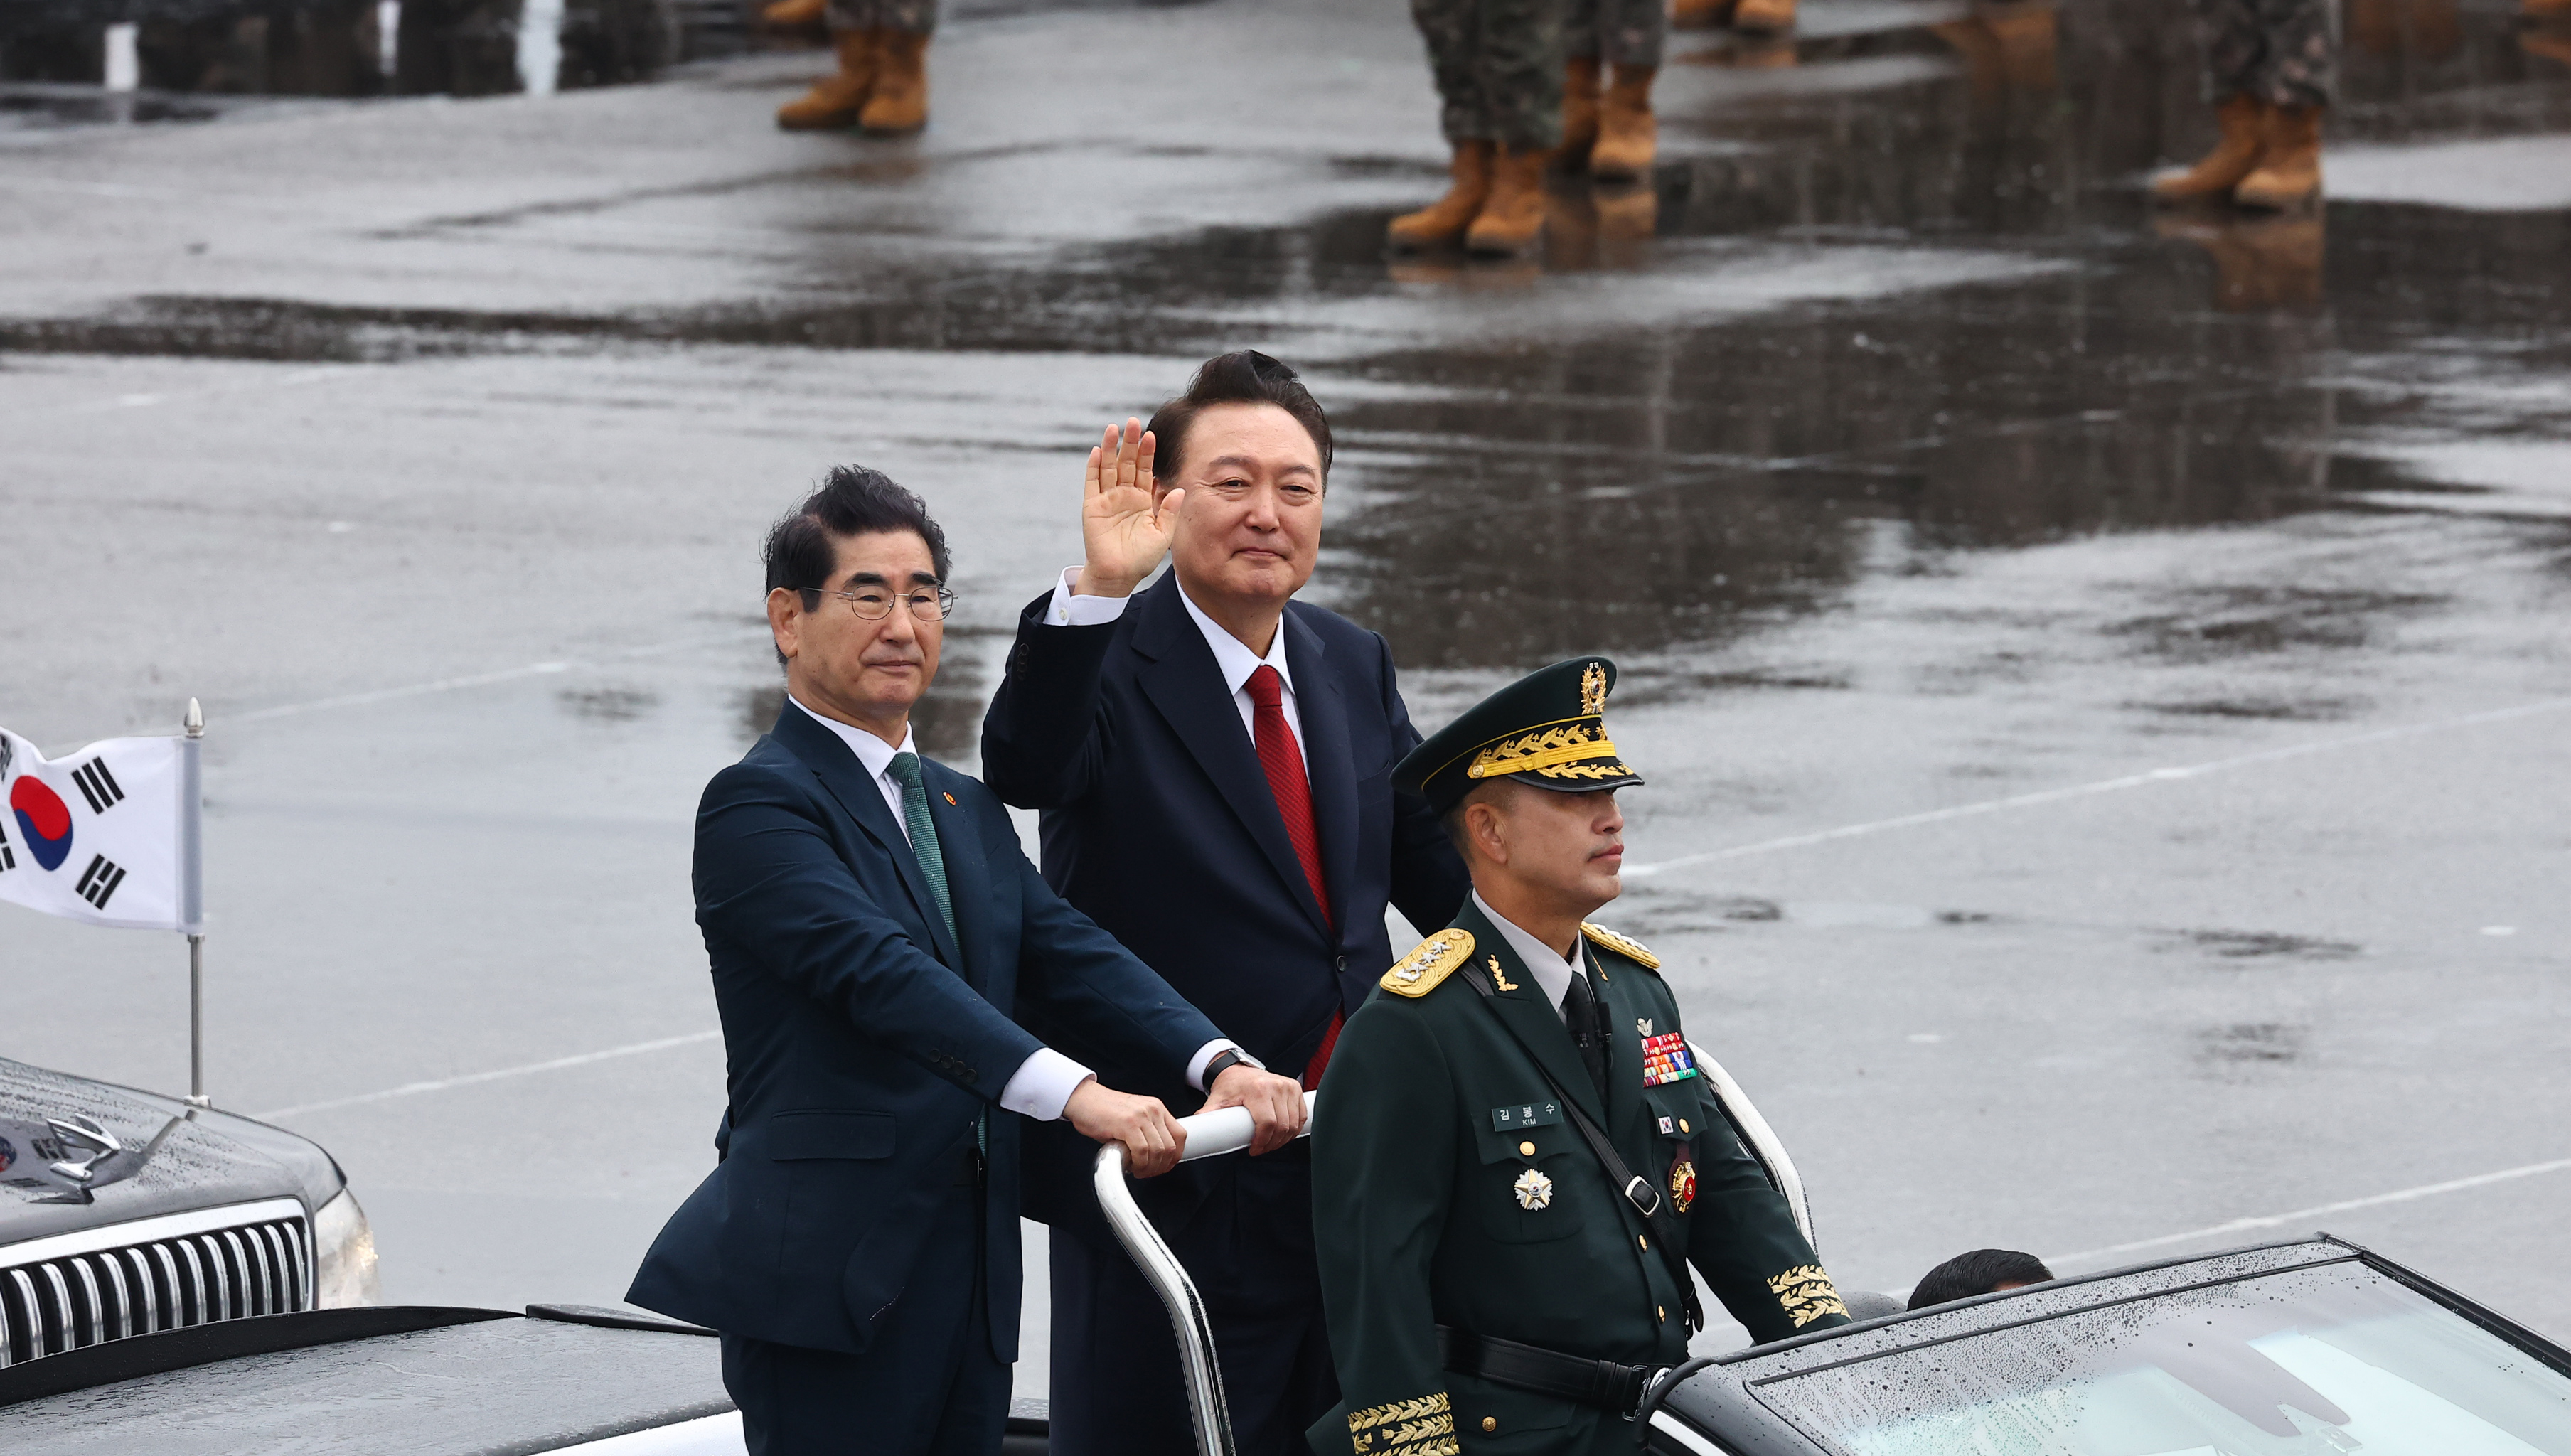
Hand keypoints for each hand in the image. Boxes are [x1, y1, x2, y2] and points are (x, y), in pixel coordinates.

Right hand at [1065, 1077, 1185, 1177]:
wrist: (1082, 1099)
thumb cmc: (1103, 1111)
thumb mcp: (1133, 1117)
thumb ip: (1147, 1132)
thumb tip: (1156, 1157)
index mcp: (1157, 1108)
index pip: (1180, 1135)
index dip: (1175, 1156)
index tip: (1165, 1166)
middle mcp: (1152, 1110)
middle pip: (1170, 1147)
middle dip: (1160, 1167)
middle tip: (1147, 1172)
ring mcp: (1141, 1115)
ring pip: (1158, 1151)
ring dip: (1148, 1168)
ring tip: (1137, 1169)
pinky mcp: (1127, 1123)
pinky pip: (1141, 1151)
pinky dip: (1138, 1164)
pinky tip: (1130, 1165)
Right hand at [1073, 417, 1183, 598]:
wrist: (1119, 575)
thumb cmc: (1141, 558)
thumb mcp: (1163, 534)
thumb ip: (1169, 511)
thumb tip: (1180, 489)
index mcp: (1142, 499)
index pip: (1145, 470)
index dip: (1147, 453)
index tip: (1151, 436)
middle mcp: (1124, 495)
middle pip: (1127, 463)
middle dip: (1130, 443)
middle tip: (1133, 422)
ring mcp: (1107, 499)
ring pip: (1109, 468)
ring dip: (1112, 448)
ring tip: (1115, 428)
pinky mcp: (1092, 507)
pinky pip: (1092, 483)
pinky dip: (1095, 467)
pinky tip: (1099, 451)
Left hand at [1197, 1064, 1306, 1156]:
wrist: (1239, 1070)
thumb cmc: (1229, 1086)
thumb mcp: (1217, 1100)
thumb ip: (1208, 1116)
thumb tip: (1197, 1132)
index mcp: (1258, 1089)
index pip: (1268, 1123)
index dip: (1263, 1142)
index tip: (1254, 1149)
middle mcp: (1276, 1086)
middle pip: (1282, 1127)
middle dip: (1272, 1144)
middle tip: (1260, 1148)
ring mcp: (1288, 1086)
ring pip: (1293, 1124)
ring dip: (1283, 1139)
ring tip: (1270, 1142)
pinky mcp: (1296, 1088)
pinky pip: (1302, 1116)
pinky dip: (1294, 1129)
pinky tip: (1282, 1134)